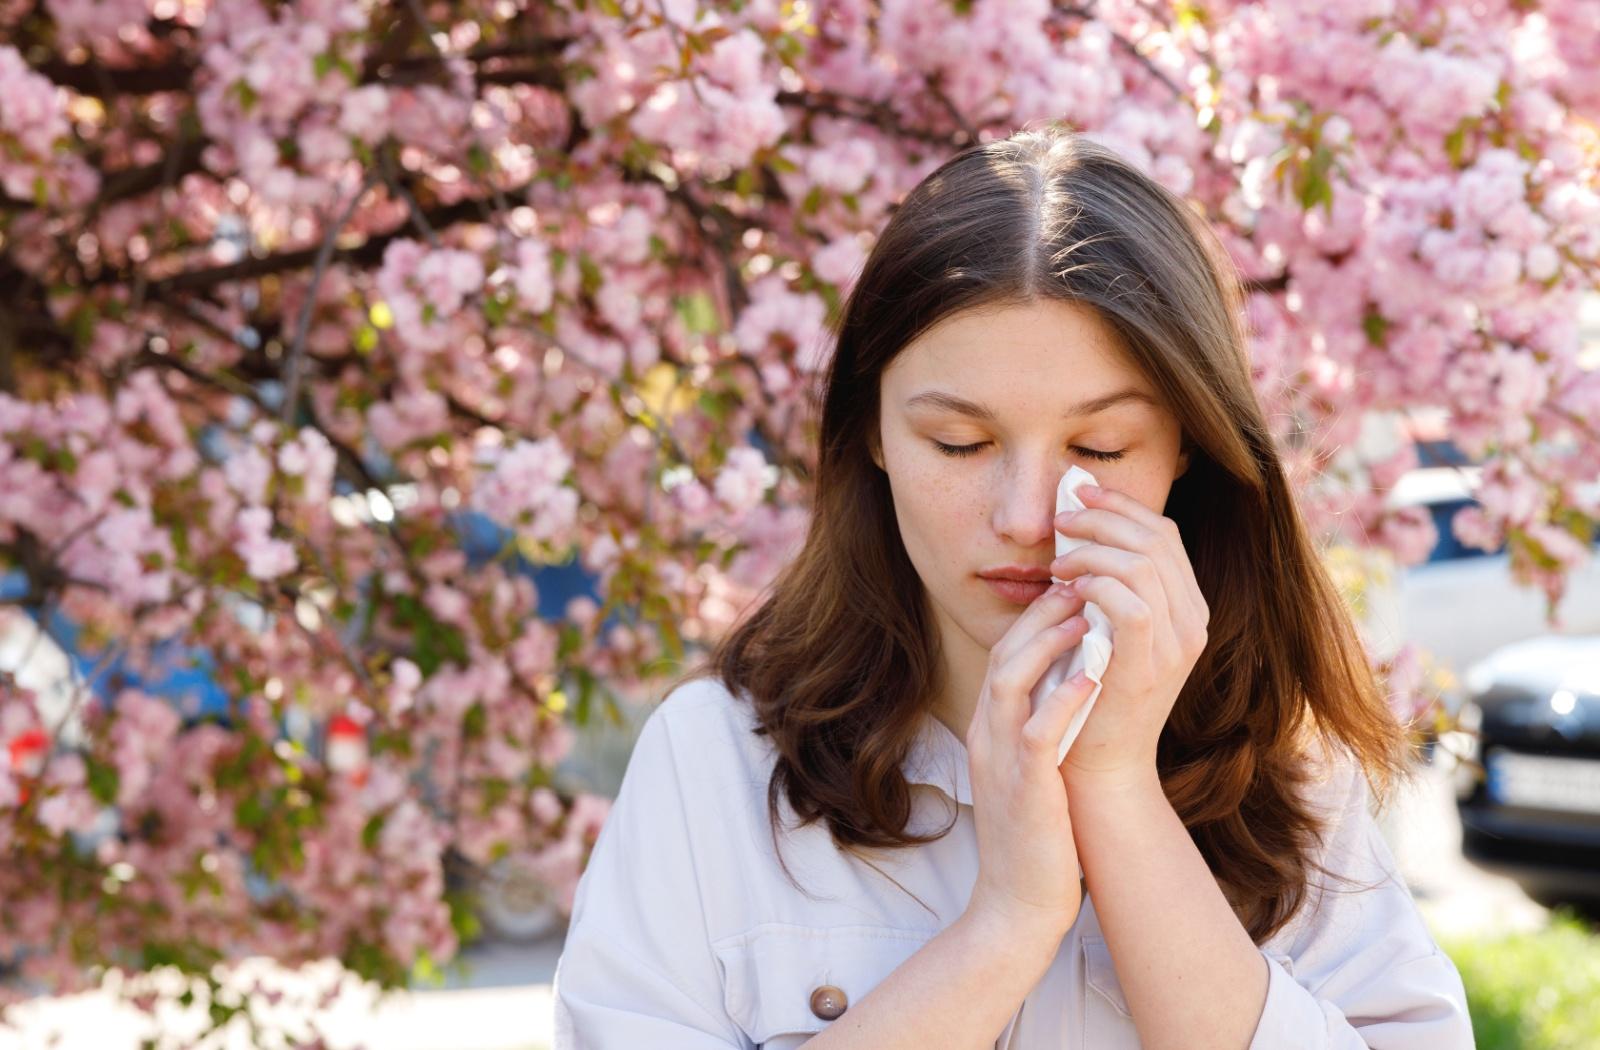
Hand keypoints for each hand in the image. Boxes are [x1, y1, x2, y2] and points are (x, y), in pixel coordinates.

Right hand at [965, 582, 1098, 938]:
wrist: (1017, 908)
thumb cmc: (1037, 839)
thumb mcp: (1032, 771)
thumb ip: (1042, 727)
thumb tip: (1074, 683)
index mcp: (990, 732)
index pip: (1005, 656)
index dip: (1036, 617)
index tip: (1074, 590)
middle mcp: (987, 738)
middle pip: (1002, 655)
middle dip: (1040, 613)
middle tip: (1080, 581)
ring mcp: (1000, 762)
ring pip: (1009, 681)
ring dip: (1046, 643)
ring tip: (1085, 613)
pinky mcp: (1023, 789)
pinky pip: (1036, 733)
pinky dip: (1061, 700)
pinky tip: (1092, 677)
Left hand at [1049, 484, 1209, 787]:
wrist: (1098, 764)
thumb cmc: (1089, 692)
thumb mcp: (1104, 628)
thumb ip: (1105, 584)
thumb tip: (1075, 525)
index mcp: (1186, 609)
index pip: (1163, 535)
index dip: (1121, 507)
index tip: (1078, 493)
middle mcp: (1192, 623)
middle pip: (1156, 539)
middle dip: (1103, 517)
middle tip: (1060, 518)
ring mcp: (1175, 646)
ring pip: (1142, 564)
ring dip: (1092, 550)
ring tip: (1057, 561)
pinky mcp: (1148, 668)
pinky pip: (1131, 603)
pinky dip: (1096, 585)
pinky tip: (1068, 588)